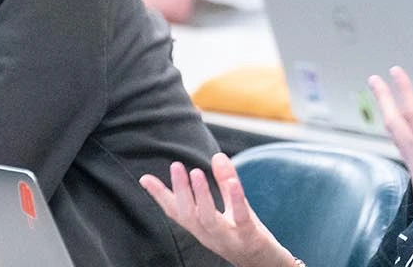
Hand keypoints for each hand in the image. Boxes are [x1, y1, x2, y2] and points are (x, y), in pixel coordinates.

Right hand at [139, 154, 293, 266]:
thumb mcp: (233, 207)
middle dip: (180, 190)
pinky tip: (233, 183)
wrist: (267, 264)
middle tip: (175, 165)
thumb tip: (217, 155)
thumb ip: (224, 183)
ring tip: (196, 172)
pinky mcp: (250, 237)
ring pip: (209, 219)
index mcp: (202, 227)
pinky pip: (240, 219)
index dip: (161, 196)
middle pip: (189, 214)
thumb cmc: (246, 235)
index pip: (177, 212)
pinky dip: (235, 200)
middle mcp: (210, 235)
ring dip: (201, 196)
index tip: (144, 178)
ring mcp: (229, 238)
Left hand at [368, 67, 412, 264]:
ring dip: (387, 114)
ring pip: (395, 135)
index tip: (394, 71)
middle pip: (394, 121)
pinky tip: (401, 134)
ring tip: (382, 100)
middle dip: (383, 98)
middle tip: (372, 79)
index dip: (403, 90)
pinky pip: (402, 148)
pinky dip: (397, 133)